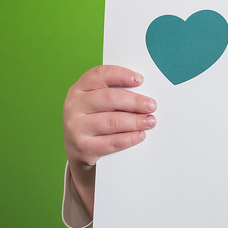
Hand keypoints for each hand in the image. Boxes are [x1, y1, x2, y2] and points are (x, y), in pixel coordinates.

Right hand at [63, 65, 155, 216]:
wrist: (82, 152)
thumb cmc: (102, 120)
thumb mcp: (104, 103)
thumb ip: (120, 91)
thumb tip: (153, 84)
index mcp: (80, 88)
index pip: (100, 74)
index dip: (121, 75)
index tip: (141, 79)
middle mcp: (73, 105)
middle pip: (110, 98)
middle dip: (135, 101)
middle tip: (154, 106)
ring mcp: (73, 127)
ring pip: (112, 120)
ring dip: (136, 121)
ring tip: (152, 122)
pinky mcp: (80, 149)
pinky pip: (109, 143)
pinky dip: (128, 139)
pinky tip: (141, 137)